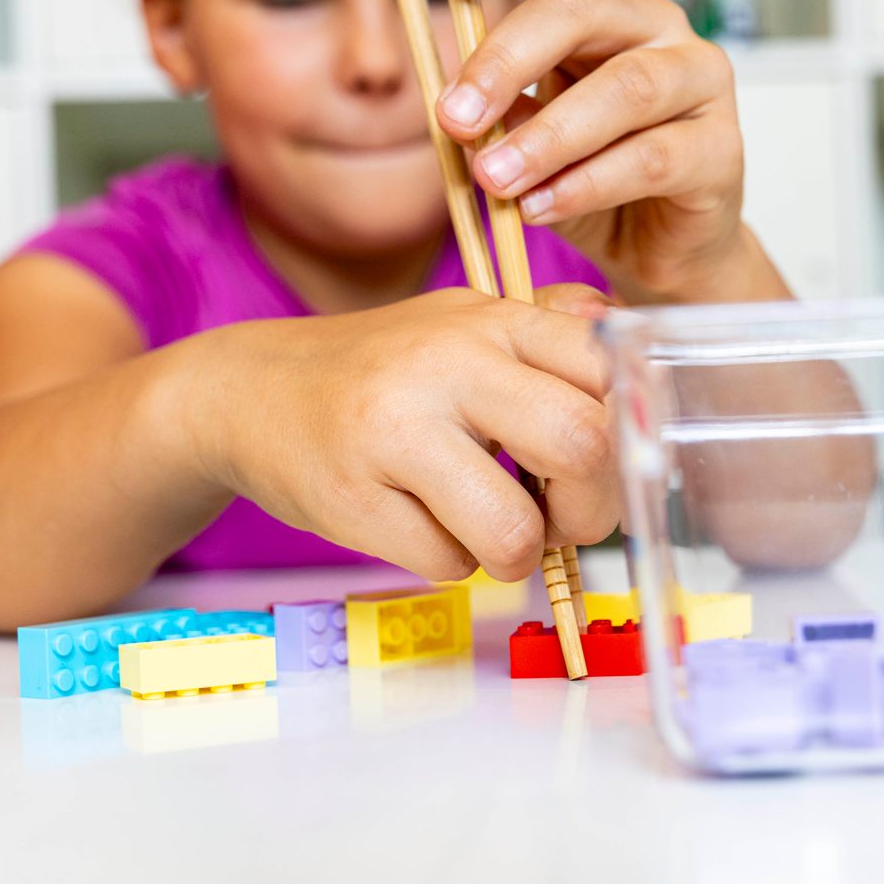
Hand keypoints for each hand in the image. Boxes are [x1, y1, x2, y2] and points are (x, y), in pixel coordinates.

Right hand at [186, 285, 617, 581]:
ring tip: (485, 527)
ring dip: (516, 553)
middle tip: (562, 518)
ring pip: (514, 532)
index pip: (607, 365)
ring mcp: (394, 432)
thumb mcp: (463, 326)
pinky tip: (419, 522)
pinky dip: (450, 561)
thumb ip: (549, 332)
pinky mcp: (352, 499)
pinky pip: (447, 564)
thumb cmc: (380, 371)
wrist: (246, 392)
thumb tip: (637, 350)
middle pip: (581, 446)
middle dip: (590, 509)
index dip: (629, 431)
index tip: (606, 461)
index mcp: (489, 319)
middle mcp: (446, 364)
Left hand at [435, 0, 770, 303]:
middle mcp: (651, 24)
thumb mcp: (522, 140)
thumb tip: (455, 108)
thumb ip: (492, 114)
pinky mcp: (722, 146)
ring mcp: (697, 78)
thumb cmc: (586, 179)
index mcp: (592, 6)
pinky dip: (585, 186)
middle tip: (454, 117)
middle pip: (579, 7)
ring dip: (547, 136)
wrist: (659, 249)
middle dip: (506, 60)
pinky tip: (539, 208)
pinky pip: (650, 157)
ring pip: (623, 88)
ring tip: (494, 179)